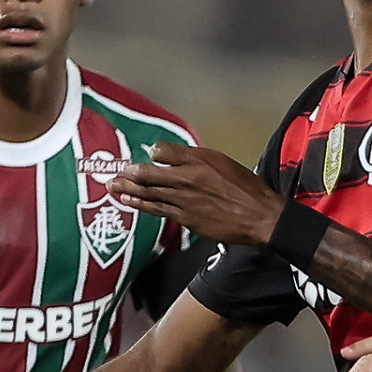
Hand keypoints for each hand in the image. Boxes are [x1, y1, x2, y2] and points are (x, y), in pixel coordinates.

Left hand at [110, 143, 282, 246]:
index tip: (136, 158)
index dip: (148, 156)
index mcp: (196, 163)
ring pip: (150, 195)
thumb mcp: (220, 161)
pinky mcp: (187, 219)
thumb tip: (159, 152)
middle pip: (150, 177)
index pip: (162, 155)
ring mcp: (184, 202)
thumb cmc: (244, 187)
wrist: (259, 215)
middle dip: (128, 176)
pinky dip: (142, 206)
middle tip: (112, 175)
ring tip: (113, 188)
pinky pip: (159, 210)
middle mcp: (186, 181)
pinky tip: (131, 204)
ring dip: (129, 191)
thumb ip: (189, 156)